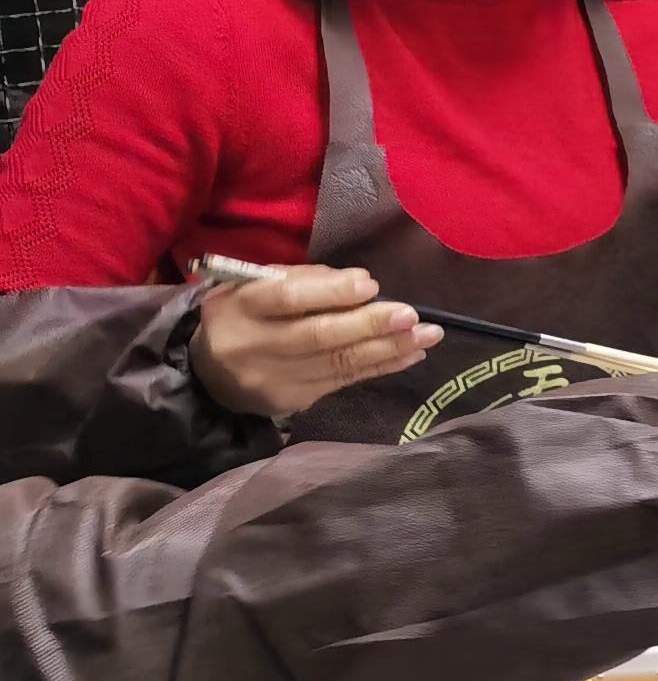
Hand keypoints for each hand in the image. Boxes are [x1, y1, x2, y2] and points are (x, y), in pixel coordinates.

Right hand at [190, 263, 436, 419]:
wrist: (206, 374)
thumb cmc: (242, 316)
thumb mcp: (253, 287)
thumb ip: (300, 280)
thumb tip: (357, 283)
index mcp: (241, 306)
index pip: (286, 298)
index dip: (330, 293)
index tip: (370, 284)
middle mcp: (256, 345)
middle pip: (318, 336)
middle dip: (369, 326)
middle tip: (411, 316)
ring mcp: (275, 378)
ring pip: (339, 363)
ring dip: (389, 349)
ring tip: (427, 335)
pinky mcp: (295, 400)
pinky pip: (345, 381)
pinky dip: (381, 366)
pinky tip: (412, 355)